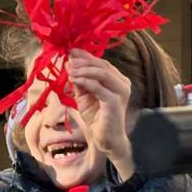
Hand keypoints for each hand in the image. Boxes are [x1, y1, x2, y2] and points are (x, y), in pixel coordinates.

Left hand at [67, 48, 134, 180]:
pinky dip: (84, 81)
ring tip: (69, 70)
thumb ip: (79, 80)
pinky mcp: (115, 101)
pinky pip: (98, 86)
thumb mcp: (84, 95)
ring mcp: (121, 92)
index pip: (102, 63)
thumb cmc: (97, 118)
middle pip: (102, 65)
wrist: (105, 140)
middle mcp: (123, 83)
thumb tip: (69, 63)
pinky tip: (73, 79)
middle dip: (83, 61)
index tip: (70, 51)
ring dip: (83, 69)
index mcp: (118, 80)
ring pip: (102, 72)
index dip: (86, 56)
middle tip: (68, 60)